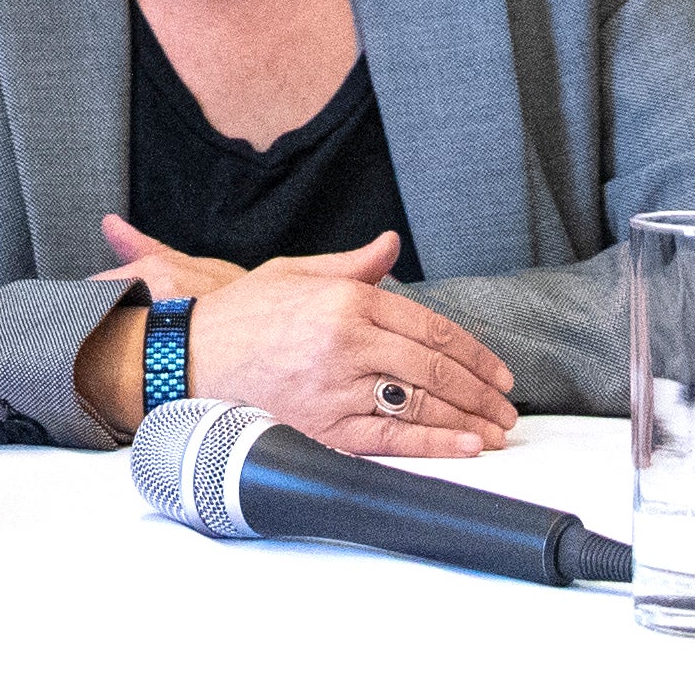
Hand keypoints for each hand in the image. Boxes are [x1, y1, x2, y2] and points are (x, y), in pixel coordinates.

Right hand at [102, 213, 514, 457]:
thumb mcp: (295, 273)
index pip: (430, 327)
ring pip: (419, 404)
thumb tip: (390, 246)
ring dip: (466, 421)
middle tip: (507, 407)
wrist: (187, 357)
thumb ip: (352, 265)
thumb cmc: (240, 316)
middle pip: (433, 368)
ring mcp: (336, 387)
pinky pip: (390, 438)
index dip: (472, 353)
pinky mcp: (322, 427)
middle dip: (479, 391)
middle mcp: (348, 342)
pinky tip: (463, 448)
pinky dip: (432, 445)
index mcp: (347, 300)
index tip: (498, 372)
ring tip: (495, 432)